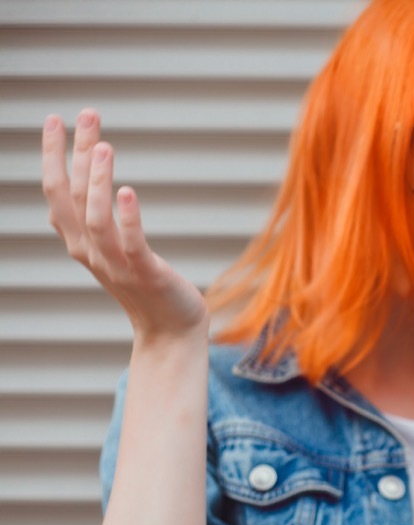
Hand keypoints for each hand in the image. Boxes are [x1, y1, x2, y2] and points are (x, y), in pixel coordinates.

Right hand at [42, 109, 208, 344]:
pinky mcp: (146, 274)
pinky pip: (131, 243)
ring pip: (95, 219)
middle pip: (71, 197)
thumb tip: (86, 187)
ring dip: (96, 180)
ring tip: (103, 145)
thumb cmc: (149, 288)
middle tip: (86, 114)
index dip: (53, 157)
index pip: (57, 193)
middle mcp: (92, 253)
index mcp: (81, 244)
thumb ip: (98, 225)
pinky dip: (127, 217)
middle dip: (73, 154)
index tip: (57, 120)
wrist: (171, 331)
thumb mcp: (115, 253)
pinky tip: (127, 191)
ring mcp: (117, 265)